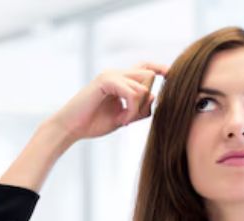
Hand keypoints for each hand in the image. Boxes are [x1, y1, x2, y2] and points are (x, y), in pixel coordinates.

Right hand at [48, 61, 169, 140]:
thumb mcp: (123, 117)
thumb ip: (139, 109)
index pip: (145, 68)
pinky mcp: (105, 81)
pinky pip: (132, 92)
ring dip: (138, 108)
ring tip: (124, 121)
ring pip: (143, 85)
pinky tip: (122, 120)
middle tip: (132, 118)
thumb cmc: (94, 123)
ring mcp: (111, 75)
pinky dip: (131, 109)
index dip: (160, 70)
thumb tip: (156, 97)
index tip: (172, 78)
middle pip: (149, 75)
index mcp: (121, 80)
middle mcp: (117, 73)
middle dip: (147, 99)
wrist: (71, 128)